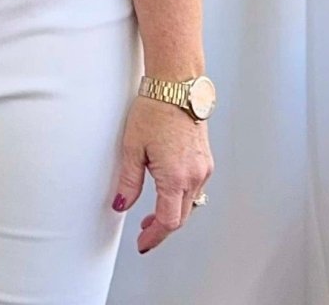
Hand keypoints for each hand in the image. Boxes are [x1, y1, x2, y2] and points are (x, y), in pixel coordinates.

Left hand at [111, 95, 213, 253]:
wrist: (176, 86)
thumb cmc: (155, 109)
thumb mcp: (133, 147)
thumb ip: (129, 181)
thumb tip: (122, 204)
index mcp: (176, 176)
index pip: (168, 221)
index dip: (154, 236)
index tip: (143, 242)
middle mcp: (195, 175)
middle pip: (181, 216)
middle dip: (162, 227)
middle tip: (144, 231)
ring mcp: (203, 167)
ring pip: (190, 203)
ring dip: (173, 212)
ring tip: (153, 213)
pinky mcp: (205, 159)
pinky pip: (195, 187)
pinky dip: (181, 196)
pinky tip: (168, 190)